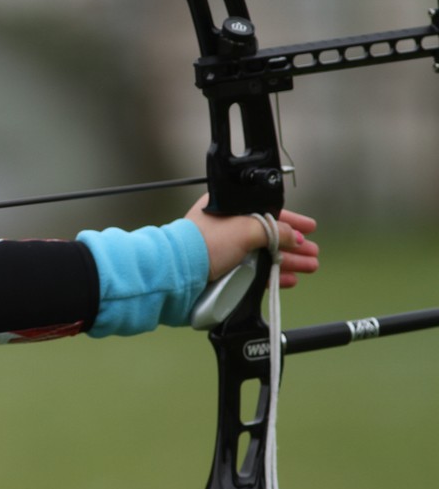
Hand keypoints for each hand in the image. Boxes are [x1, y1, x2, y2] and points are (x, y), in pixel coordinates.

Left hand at [184, 194, 319, 288]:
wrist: (176, 273)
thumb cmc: (203, 243)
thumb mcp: (247, 228)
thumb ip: (275, 230)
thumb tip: (296, 236)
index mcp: (228, 209)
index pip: (267, 211)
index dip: (291, 220)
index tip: (309, 227)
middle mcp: (226, 229)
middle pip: (269, 236)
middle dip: (294, 245)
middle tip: (313, 253)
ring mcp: (224, 252)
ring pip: (264, 256)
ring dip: (288, 262)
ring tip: (309, 267)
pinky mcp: (223, 273)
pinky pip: (254, 273)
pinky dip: (272, 276)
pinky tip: (287, 280)